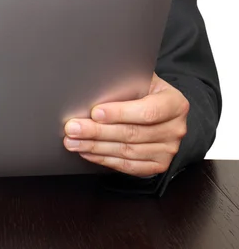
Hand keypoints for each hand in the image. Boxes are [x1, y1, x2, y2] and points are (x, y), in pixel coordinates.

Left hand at [63, 73, 189, 176]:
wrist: (159, 112)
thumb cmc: (143, 93)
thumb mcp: (140, 82)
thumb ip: (124, 84)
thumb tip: (94, 88)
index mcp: (175, 103)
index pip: (148, 111)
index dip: (120, 113)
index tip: (95, 112)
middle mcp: (176, 128)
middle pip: (133, 133)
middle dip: (98, 131)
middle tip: (72, 128)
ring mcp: (168, 149)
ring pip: (127, 151)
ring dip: (95, 147)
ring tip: (72, 141)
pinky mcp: (158, 165)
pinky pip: (127, 166)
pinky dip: (104, 159)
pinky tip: (87, 152)